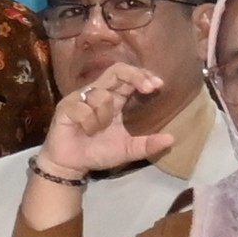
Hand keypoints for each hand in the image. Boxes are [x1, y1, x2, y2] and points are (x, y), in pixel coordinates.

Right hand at [37, 61, 177, 183]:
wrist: (71, 166)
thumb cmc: (97, 153)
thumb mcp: (127, 150)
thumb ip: (147, 144)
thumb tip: (172, 139)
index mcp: (113, 98)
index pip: (128, 76)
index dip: (143, 76)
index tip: (159, 85)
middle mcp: (97, 93)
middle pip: (117, 70)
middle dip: (135, 76)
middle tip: (150, 88)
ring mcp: (80, 98)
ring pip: (101, 95)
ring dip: (104, 116)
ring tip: (96, 131)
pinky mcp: (65, 107)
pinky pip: (83, 109)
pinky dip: (89, 123)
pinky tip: (84, 131)